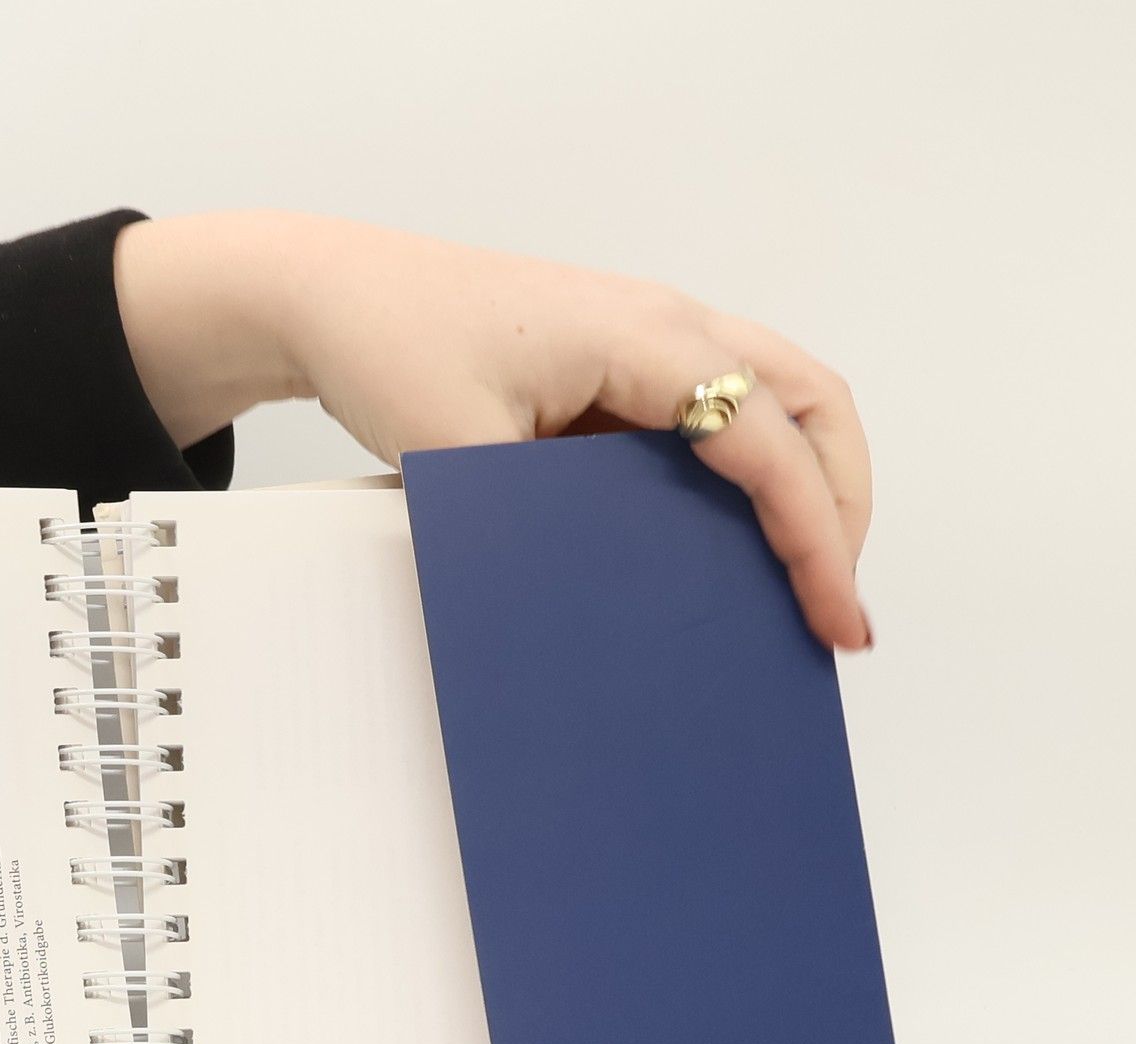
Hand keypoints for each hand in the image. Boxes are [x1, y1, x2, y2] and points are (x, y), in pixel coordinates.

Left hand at [114, 211, 872, 652]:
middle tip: (835, 606)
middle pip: (812, 403)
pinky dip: (752, 473)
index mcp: (643, 336)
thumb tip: (594, 614)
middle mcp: (667, 325)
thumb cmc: (391, 344)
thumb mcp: (458, 454)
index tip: (835, 616)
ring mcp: (649, 340)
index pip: (766, 438)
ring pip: (779, 399)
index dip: (814, 535)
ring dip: (809, 483)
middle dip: (841, 505)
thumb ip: (532, 530)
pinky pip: (719, 413)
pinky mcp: (621, 366)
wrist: (334, 295)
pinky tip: (731, 544)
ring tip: (806, 581)